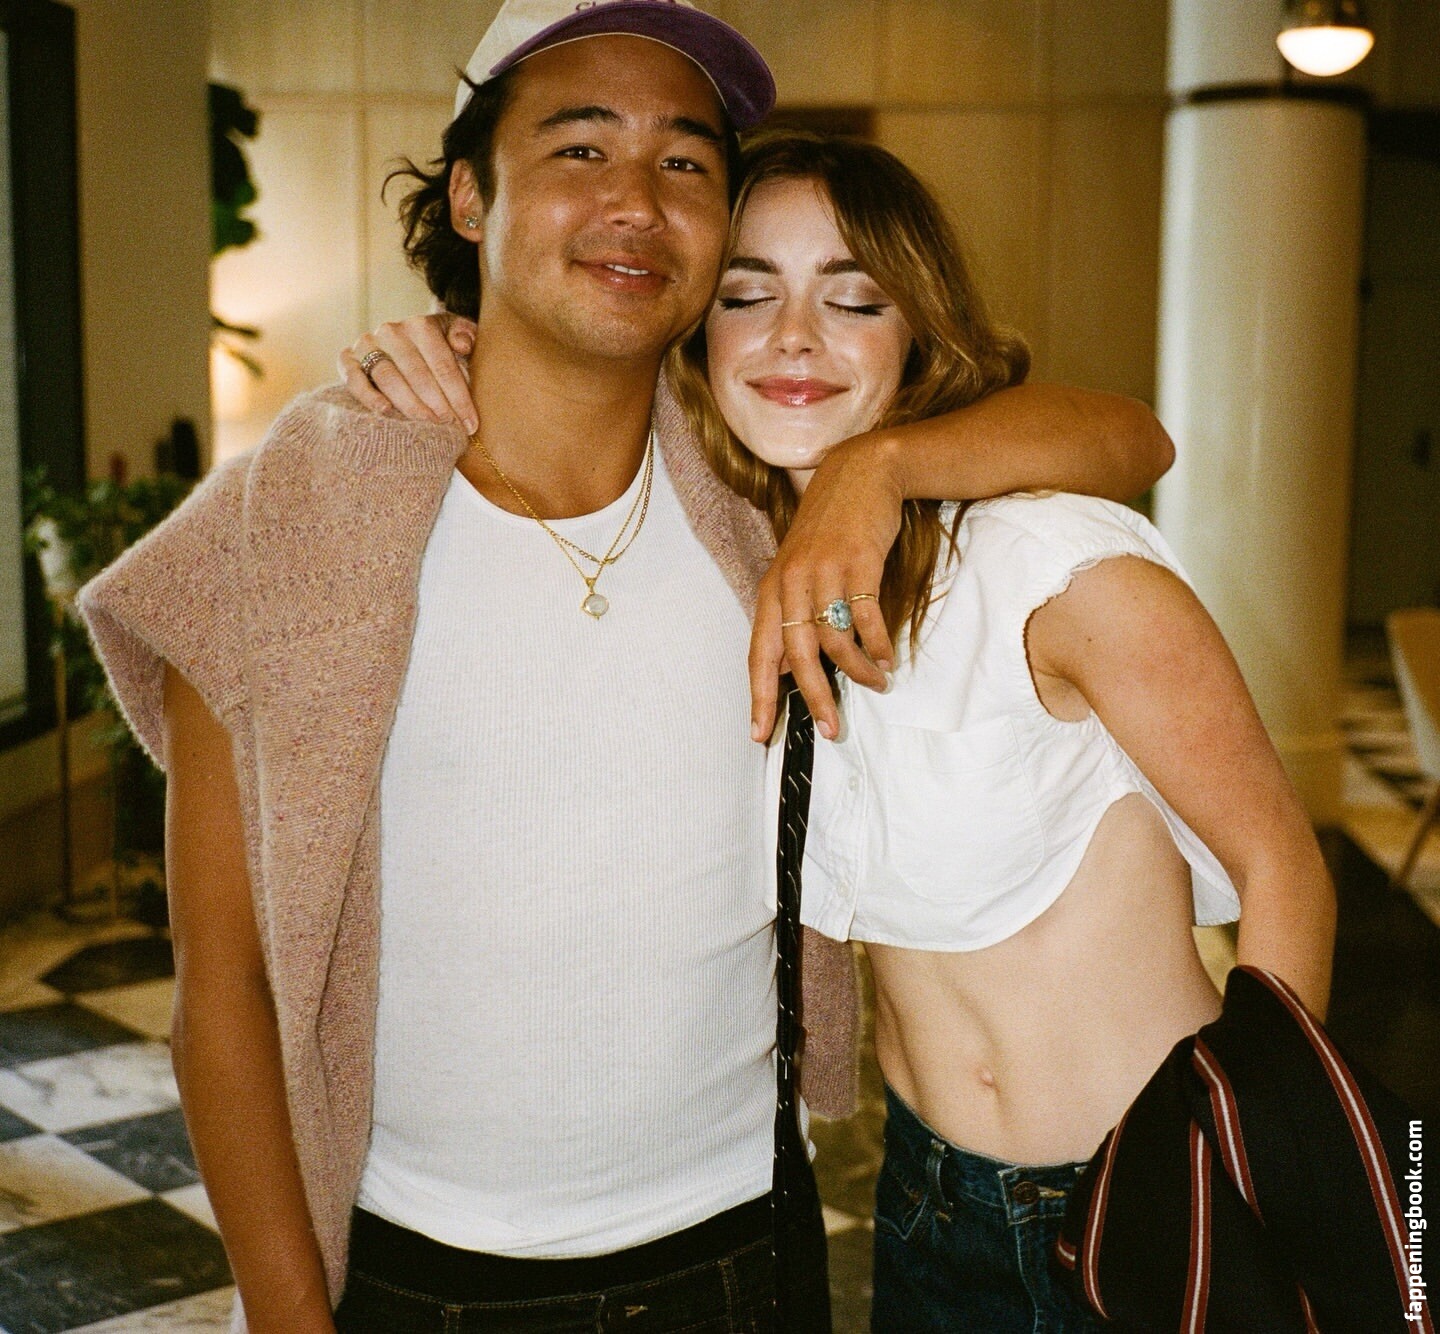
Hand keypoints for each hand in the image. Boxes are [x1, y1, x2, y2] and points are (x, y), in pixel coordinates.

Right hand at [339, 313, 477, 431]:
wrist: (401, 345)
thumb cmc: (437, 347)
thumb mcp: (455, 336)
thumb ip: (465, 335)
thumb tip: (462, 345)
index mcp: (420, 325)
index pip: (443, 365)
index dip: (459, 396)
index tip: (470, 423)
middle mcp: (392, 331)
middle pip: (417, 373)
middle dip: (437, 404)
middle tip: (450, 428)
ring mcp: (367, 344)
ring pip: (389, 378)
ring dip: (409, 405)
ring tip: (427, 425)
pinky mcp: (347, 359)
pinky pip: (354, 379)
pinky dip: (368, 396)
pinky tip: (386, 412)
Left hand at [749, 434, 901, 742]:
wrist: (860, 474)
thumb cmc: (830, 529)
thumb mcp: (800, 571)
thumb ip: (792, 617)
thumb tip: (789, 669)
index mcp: (772, 590)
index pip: (759, 653)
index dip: (759, 696)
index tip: (761, 733)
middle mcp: (791, 582)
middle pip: (796, 655)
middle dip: (814, 698)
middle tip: (833, 728)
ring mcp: (824, 571)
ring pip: (835, 640)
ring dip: (858, 671)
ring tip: (876, 682)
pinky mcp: (858, 561)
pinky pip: (866, 617)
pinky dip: (877, 644)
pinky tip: (886, 656)